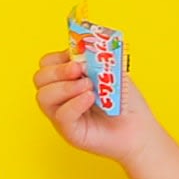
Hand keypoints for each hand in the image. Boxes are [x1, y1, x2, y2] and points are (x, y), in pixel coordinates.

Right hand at [33, 52, 160, 164]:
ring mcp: (62, 114)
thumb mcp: (111, 72)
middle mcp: (60, 96)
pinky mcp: (70, 132)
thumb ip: (96, 59)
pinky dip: (74, 103)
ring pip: (44, 97)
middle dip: (58, 70)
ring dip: (65, 87)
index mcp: (67, 79)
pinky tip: (90, 98)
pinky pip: (61, 115)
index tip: (78, 58)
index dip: (59, 57)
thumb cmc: (125, 102)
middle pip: (39, 78)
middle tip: (79, 69)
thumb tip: (84, 47)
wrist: (139, 129)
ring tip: (88, 87)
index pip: (46, 63)